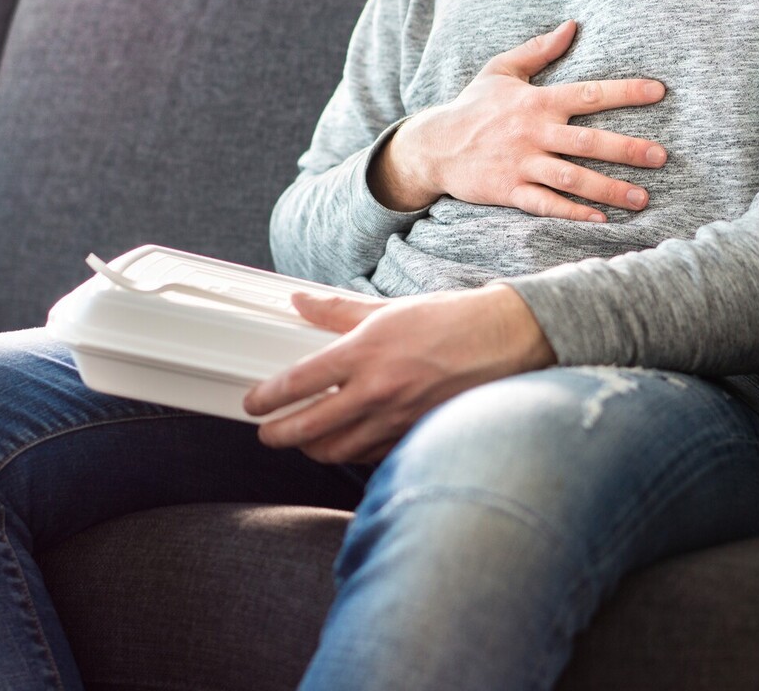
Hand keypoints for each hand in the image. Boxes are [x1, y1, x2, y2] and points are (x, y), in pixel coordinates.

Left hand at [243, 286, 556, 463]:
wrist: (505, 341)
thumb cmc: (448, 320)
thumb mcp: (386, 308)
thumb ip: (337, 310)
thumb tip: (298, 302)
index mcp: (365, 352)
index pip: (299, 382)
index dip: (268, 397)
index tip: (253, 402)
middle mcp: (377, 390)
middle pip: (309, 428)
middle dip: (278, 434)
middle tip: (266, 432)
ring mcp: (397, 418)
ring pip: (337, 450)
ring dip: (311, 448)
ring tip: (302, 439)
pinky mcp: (415, 436)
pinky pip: (370, 456)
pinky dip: (351, 452)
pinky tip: (345, 441)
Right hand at [368, 20, 667, 220]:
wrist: (432, 147)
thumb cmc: (471, 108)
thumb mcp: (500, 71)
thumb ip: (538, 50)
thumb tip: (572, 26)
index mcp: (536, 101)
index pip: (587, 94)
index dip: (624, 92)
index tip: (660, 92)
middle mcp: (532, 133)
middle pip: (587, 141)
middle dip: (626, 149)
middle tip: (662, 157)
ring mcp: (520, 164)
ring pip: (571, 178)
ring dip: (608, 188)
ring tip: (642, 198)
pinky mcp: (508, 191)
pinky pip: (545, 204)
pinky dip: (572, 212)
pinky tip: (600, 219)